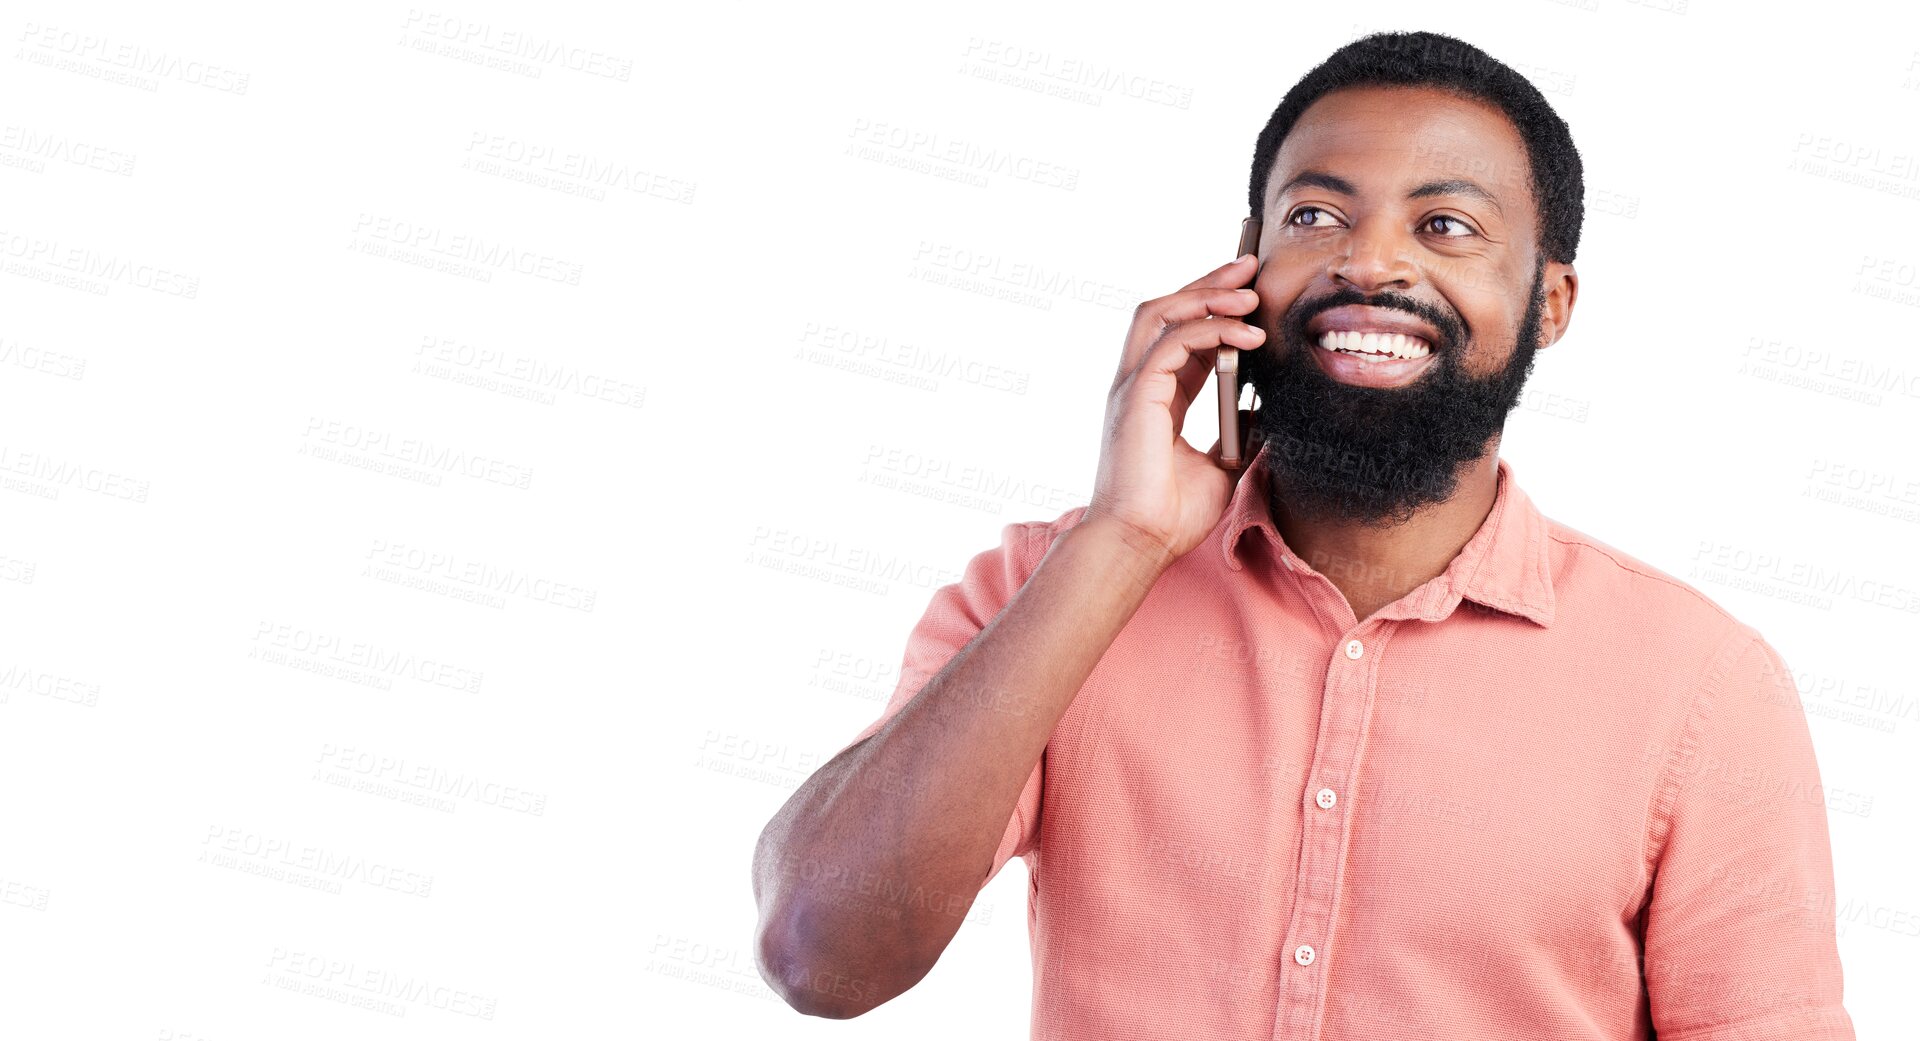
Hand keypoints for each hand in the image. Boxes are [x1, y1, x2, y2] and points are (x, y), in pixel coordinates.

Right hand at [1083, 254, 1264, 567]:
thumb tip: (1268, 414)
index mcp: (1156, 397)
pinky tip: (1247, 335)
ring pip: (1161, 312)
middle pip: (1165, 309)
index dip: (1215, 308)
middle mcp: (1138, 383)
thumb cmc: (1171, 516)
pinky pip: (1173, 342)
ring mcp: (1132, 386)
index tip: (1251, 291)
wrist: (1140, 543)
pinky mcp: (1136, 395)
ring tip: (1250, 292)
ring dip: (1207, 295)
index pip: (1183, 334)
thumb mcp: (1222, 467)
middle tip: (1250, 265)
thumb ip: (1240, 434)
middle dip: (1208, 282)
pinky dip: (1211, 329)